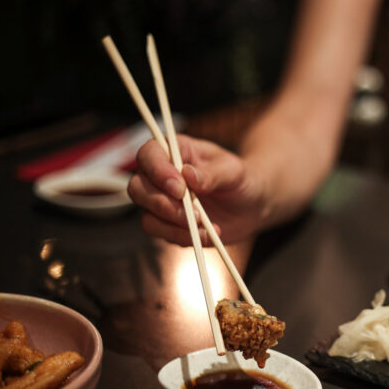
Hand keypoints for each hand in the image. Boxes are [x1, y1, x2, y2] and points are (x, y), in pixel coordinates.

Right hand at [128, 135, 267, 245]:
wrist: (251, 205)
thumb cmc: (240, 179)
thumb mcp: (233, 172)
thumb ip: (212, 173)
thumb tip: (188, 175)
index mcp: (175, 151)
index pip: (149, 154)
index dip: (157, 171)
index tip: (180, 188)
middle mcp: (161, 175)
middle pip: (138, 188)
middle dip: (163, 203)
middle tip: (193, 211)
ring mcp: (162, 201)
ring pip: (147, 215)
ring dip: (174, 225)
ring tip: (205, 225)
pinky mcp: (168, 224)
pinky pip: (162, 234)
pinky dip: (184, 237)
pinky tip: (208, 235)